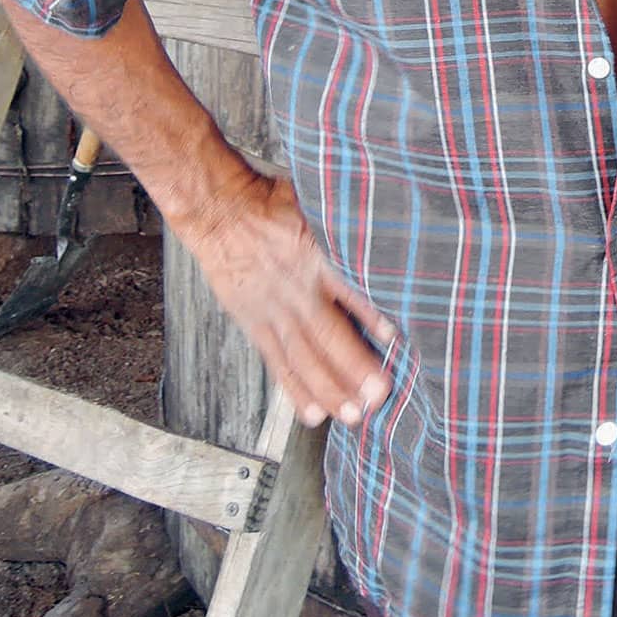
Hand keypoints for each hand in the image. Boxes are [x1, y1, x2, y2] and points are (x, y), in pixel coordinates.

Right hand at [176, 165, 395, 427]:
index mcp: (315, 253)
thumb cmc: (275, 201)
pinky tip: (312, 412)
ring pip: (302, 357)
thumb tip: (396, 224)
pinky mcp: (254, 322)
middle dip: (353, 368)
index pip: (348, 288)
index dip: (372, 315)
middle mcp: (296, 287)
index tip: (397, 339)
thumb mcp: (320, 200)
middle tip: (378, 397)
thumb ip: (351, 224)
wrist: (220, 209)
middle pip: (326, 334)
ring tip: (351, 416)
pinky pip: (277, 361)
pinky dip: (295, 389)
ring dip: (328, 389)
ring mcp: (273, 309)